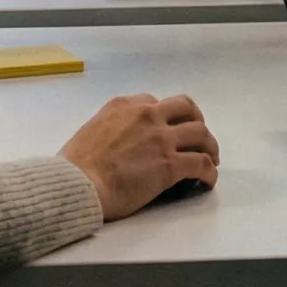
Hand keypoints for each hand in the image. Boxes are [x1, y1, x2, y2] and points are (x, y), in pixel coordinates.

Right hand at [58, 94, 220, 218]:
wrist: (78, 184)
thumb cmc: (75, 165)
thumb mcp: (91, 129)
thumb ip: (111, 128)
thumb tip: (118, 142)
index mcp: (124, 105)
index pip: (155, 102)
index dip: (166, 115)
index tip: (168, 128)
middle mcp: (147, 115)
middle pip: (186, 108)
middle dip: (196, 120)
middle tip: (198, 136)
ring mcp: (161, 138)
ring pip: (201, 133)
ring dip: (209, 146)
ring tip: (211, 158)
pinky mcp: (171, 164)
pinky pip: (201, 163)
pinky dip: (209, 171)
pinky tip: (209, 180)